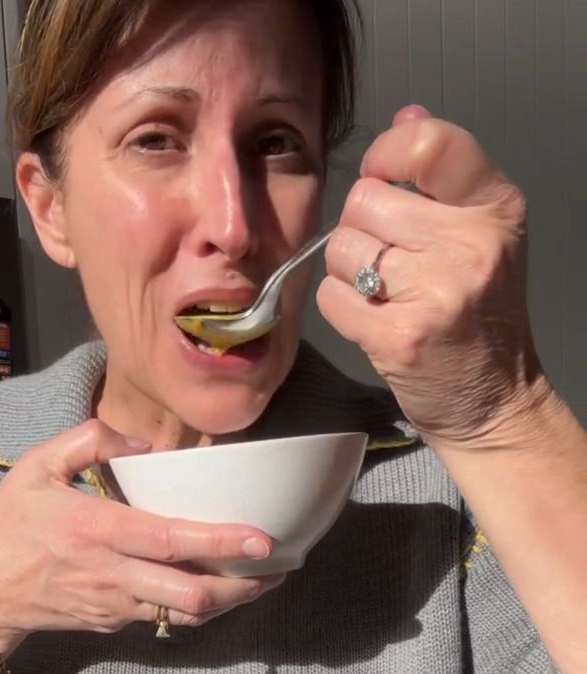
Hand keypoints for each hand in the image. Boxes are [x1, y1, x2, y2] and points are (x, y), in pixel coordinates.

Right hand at [0, 419, 282, 651]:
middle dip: (244, 585)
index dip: (220, 544)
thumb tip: (142, 442)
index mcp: (94, 530)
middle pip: (191, 594)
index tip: (262, 538)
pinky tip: (220, 586)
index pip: (169, 541)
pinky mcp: (114, 624)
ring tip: (263, 578)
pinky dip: (198, 605)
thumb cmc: (9, 526)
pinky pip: (166, 617)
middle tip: (281, 565)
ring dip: (231, 600)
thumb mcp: (35, 467)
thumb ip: (88, 441)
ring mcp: (114, 606)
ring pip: (186, 615)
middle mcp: (110, 574)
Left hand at [317, 107, 543, 444]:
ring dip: (347, 272)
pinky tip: (373, 322)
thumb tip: (406, 115)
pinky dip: (340, 310)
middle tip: (389, 264)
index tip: (383, 181)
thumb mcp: (480, 237)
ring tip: (383, 295)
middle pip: (365, 199)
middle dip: (361, 230)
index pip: (428, 143)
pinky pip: (331, 297)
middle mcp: (470, 245)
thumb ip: (442, 176)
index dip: (386, 154)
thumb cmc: (481, 320)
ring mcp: (436, 293)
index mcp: (496, 208)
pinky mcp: (398, 337)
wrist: (494, 404)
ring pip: (341, 247)